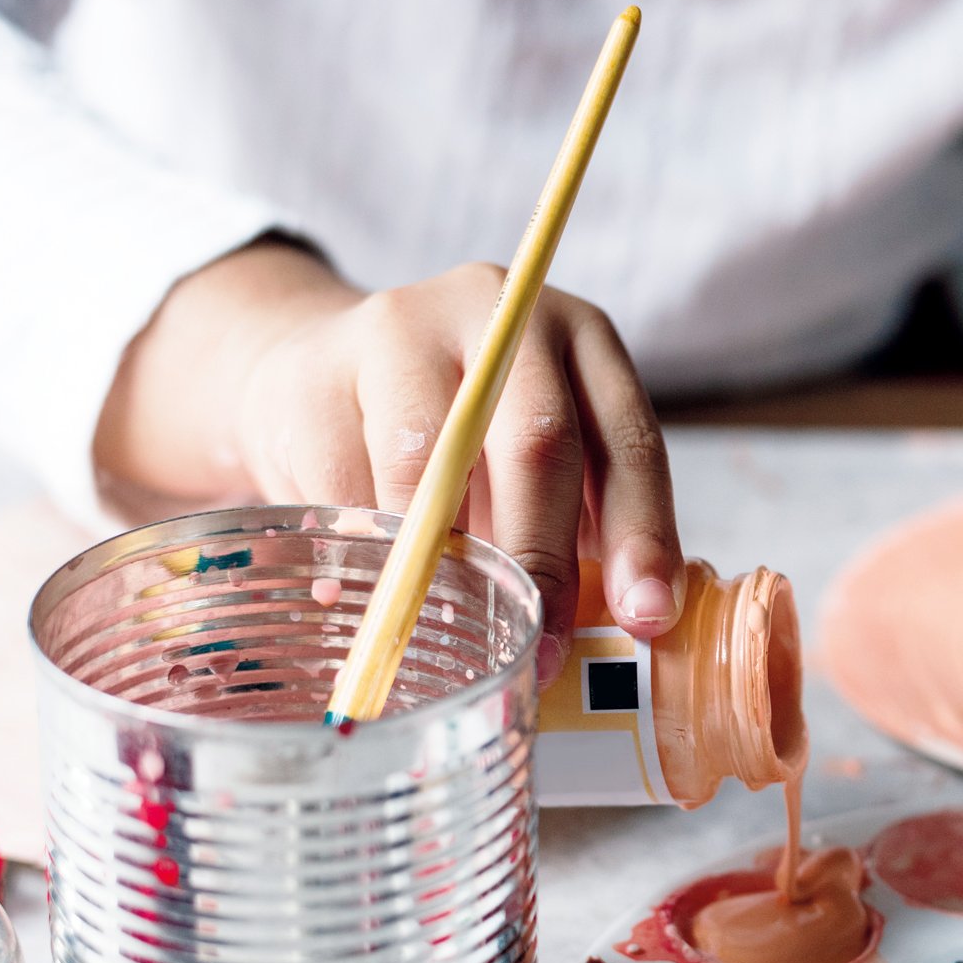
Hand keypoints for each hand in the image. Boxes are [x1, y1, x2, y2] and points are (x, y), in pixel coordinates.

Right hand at [97, 240, 684, 678]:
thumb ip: (579, 526)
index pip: (628, 441)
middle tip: (541, 647)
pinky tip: (364, 595)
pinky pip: (345, 484)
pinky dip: (363, 555)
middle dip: (542, 561)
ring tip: (447, 627)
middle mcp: (502, 315)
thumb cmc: (457, 438)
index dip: (642, 535)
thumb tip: (614, 631)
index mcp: (580, 339)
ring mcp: (402, 330)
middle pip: (537, 443)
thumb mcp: (534, 461)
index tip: (645, 617)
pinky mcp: (317, 372)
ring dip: (442, 563)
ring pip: (431, 465)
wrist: (320, 371)